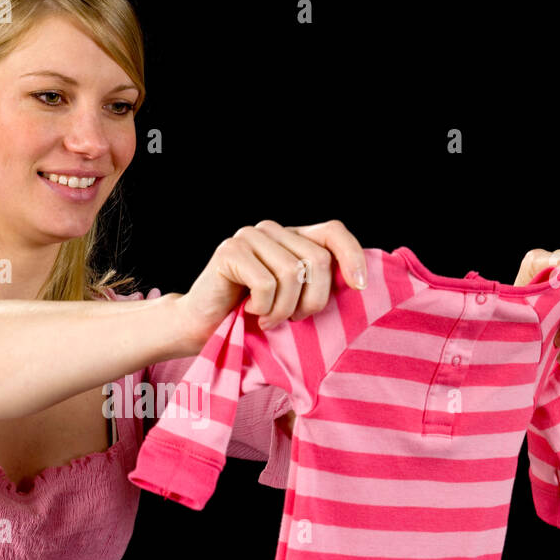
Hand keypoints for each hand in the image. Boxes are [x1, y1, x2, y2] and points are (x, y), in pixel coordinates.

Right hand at [176, 219, 366, 353]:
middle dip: (314, 300)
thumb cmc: (251, 319)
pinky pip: (266, 282)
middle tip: (294, 320)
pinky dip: (264, 307)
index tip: (359, 287)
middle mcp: (272, 231)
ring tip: (271, 320)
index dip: (352, 255)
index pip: (333, 231)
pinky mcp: (230, 251)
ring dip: (285, 308)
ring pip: (293, 272)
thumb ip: (316, 285)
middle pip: (317, 259)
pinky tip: (252, 313)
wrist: (200, 328)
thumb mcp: (292, 301)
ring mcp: (249, 237)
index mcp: (292, 238)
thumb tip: (358, 285)